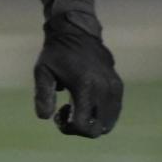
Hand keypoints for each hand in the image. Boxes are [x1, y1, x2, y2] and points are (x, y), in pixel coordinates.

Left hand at [33, 0, 122, 137]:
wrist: (76, 31)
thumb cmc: (56, 52)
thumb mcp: (42, 71)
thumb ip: (42, 95)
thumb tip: (45, 118)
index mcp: (85, 85)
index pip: (83, 126)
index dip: (68, 128)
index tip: (58, 114)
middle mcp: (104, 88)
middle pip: (97, 130)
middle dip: (79, 128)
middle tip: (66, 111)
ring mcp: (114, 87)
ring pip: (107, 124)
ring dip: (91, 122)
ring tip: (76, 105)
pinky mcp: (118, 85)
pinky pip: (113, 112)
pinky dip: (100, 115)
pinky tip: (86, 101)